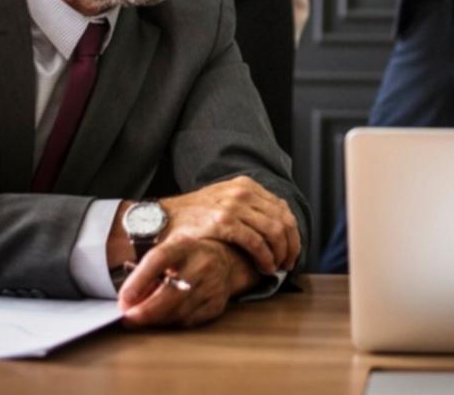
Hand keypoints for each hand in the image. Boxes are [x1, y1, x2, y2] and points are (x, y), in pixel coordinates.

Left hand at [119, 237, 258, 327]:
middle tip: (127, 318)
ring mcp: (212, 286)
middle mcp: (201, 264)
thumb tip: (127, 303)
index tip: (124, 299)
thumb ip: (146, 273)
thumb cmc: (186, 257)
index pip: (159, 260)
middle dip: (145, 311)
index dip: (139, 280)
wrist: (225, 258)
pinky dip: (171, 322)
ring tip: (141, 316)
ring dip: (155, 319)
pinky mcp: (216, 304)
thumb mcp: (166, 252)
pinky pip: (188, 321)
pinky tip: (164, 316)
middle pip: (170, 294)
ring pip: (177, 312)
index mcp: (183, 247)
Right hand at [161, 176, 300, 275]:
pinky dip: (266, 257)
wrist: (161, 220)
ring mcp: (234, 205)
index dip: (292, 233)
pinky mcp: (224, 222)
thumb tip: (274, 227)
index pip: (282, 208)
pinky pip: (257, 242)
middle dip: (291, 245)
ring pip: (274, 231)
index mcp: (246, 185)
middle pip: (283, 219)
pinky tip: (265, 267)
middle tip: (289, 263)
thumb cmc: (192, 217)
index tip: (292, 250)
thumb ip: (248, 208)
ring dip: (280, 253)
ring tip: (277, 267)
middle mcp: (243, 191)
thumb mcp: (223, 201)